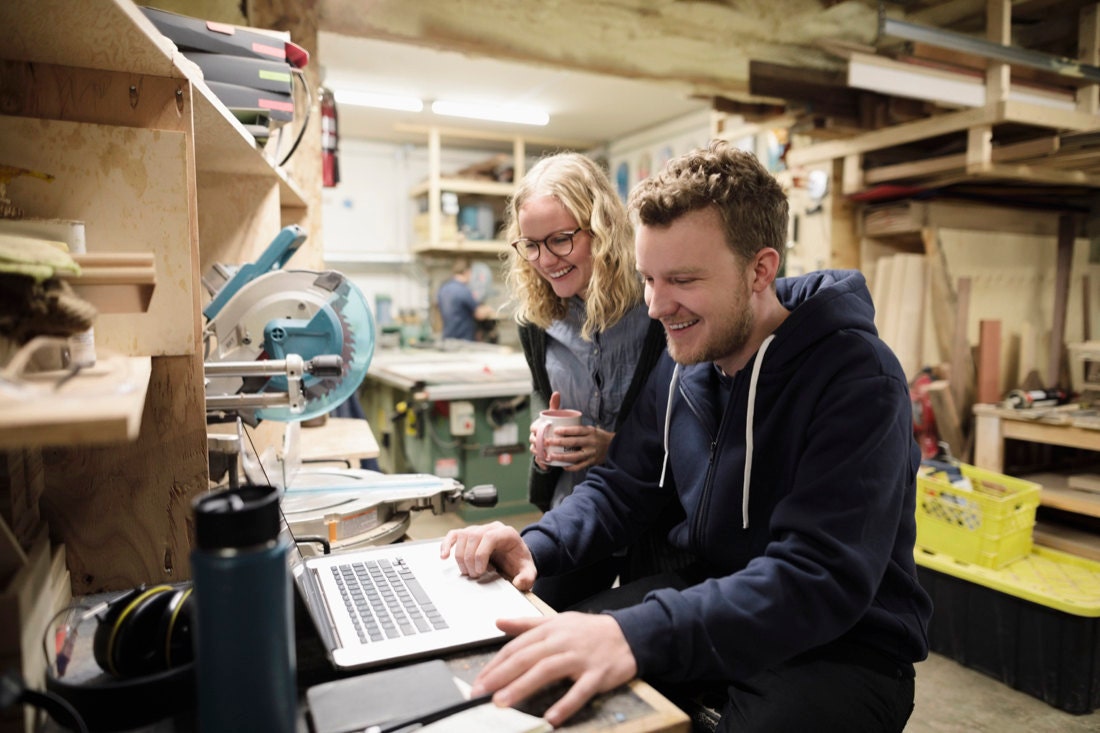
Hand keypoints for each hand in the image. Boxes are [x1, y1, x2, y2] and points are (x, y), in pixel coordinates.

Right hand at [439, 522, 536, 590]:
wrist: (516, 556)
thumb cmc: (519, 561)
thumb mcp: (528, 570)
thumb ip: (527, 577)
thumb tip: (519, 583)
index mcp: (506, 533)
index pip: (489, 537)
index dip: (481, 554)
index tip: (481, 570)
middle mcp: (491, 528)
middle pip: (473, 537)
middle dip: (470, 559)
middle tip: (475, 575)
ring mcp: (479, 530)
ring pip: (462, 536)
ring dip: (460, 557)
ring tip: (468, 571)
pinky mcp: (469, 535)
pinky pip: (454, 535)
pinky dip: (447, 544)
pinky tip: (444, 556)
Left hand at [471, 613, 637, 727]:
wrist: (628, 634)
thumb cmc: (588, 631)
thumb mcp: (557, 621)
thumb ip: (526, 624)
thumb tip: (498, 622)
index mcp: (550, 629)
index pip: (517, 647)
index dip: (495, 664)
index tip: (478, 680)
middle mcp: (562, 641)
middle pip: (527, 658)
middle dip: (500, 676)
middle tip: (480, 692)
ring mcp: (580, 657)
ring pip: (547, 671)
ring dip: (523, 686)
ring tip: (502, 702)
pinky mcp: (598, 674)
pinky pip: (580, 691)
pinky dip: (566, 704)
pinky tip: (551, 718)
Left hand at [529, 392, 613, 471]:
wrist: (614, 447)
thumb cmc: (597, 436)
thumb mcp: (590, 428)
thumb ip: (577, 426)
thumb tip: (559, 414)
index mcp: (590, 431)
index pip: (577, 430)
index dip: (566, 430)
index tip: (555, 430)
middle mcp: (591, 442)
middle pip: (574, 442)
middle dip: (559, 442)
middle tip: (547, 442)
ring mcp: (592, 453)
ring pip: (575, 456)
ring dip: (562, 456)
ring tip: (551, 456)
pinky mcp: (592, 462)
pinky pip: (580, 466)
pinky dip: (571, 467)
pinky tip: (563, 466)